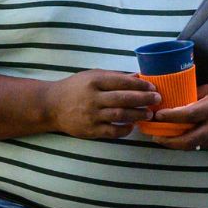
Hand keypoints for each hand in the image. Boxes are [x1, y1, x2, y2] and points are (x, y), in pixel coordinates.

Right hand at [45, 70, 159, 139]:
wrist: (51, 106)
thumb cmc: (75, 88)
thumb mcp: (92, 76)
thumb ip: (114, 76)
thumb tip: (138, 77)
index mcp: (94, 81)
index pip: (121, 82)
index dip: (139, 85)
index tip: (152, 87)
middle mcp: (93, 98)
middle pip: (123, 99)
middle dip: (143, 99)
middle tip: (157, 99)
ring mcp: (91, 115)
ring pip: (120, 115)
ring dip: (137, 114)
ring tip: (149, 113)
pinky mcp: (90, 130)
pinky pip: (112, 132)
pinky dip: (124, 129)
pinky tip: (132, 126)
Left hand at [150, 81, 207, 150]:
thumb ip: (195, 96)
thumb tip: (176, 101)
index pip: (185, 116)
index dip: (169, 117)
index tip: (156, 116)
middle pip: (186, 140)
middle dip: (168, 141)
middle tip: (155, 137)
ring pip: (192, 146)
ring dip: (176, 144)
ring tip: (163, 140)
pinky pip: (201, 146)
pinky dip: (189, 144)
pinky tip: (181, 139)